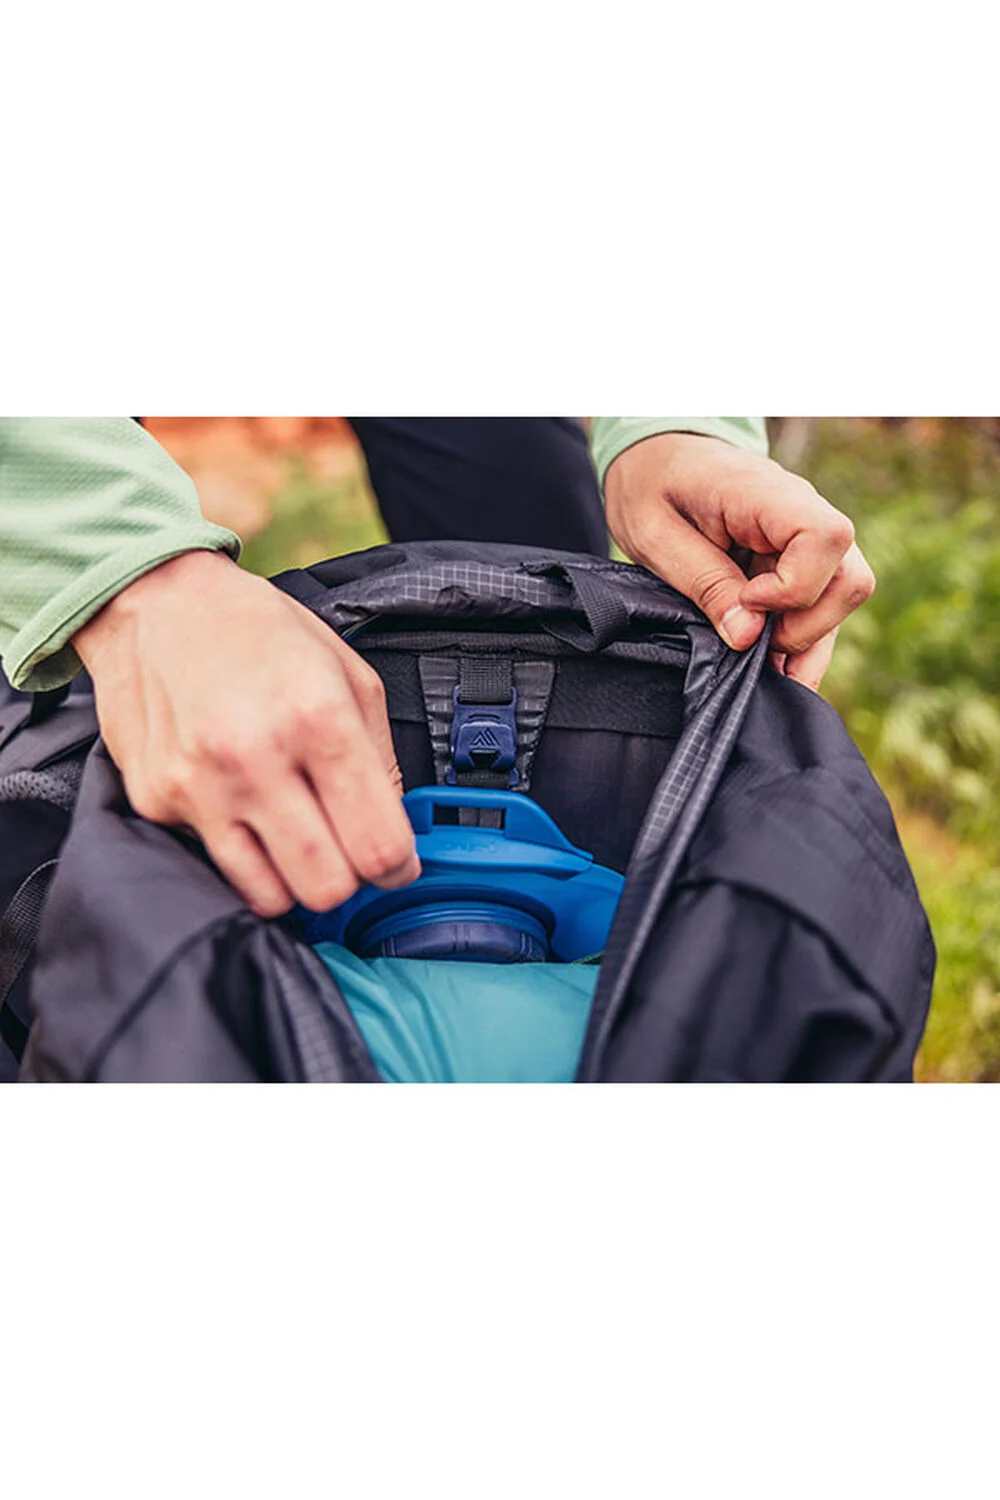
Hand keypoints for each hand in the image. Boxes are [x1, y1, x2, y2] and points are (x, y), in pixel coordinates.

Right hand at [74, 550, 419, 915]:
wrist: (157, 600)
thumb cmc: (257, 632)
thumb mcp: (348, 672)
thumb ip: (381, 757)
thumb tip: (395, 829)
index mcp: (317, 718)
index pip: (377, 843)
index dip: (398, 866)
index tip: (396, 863)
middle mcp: (255, 757)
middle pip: (327, 887)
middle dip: (347, 877)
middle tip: (344, 846)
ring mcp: (199, 785)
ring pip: (272, 897)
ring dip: (294, 877)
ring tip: (295, 833)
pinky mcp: (157, 800)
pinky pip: (219, 865)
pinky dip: (243, 853)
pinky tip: (244, 807)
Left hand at [604, 433, 875, 690]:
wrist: (657, 457)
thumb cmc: (651, 486)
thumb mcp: (655, 536)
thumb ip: (704, 582)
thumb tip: (748, 637)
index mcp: (763, 493)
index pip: (825, 536)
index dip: (794, 586)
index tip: (746, 601)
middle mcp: (802, 512)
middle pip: (849, 579)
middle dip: (804, 627)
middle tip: (749, 642)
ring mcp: (807, 536)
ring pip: (843, 598)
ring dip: (806, 641)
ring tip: (760, 666)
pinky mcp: (802, 559)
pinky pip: (823, 604)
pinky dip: (802, 640)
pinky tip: (770, 663)